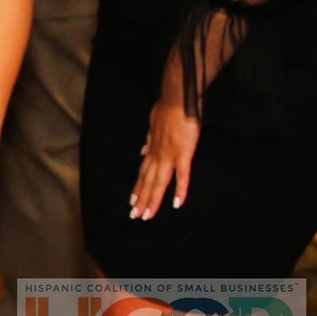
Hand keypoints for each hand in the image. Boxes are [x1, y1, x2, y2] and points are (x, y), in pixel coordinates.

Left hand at [131, 98, 200, 222]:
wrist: (177, 99)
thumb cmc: (168, 110)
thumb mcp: (153, 126)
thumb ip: (149, 142)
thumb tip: (142, 151)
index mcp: (152, 149)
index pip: (143, 173)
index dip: (138, 188)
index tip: (132, 202)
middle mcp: (157, 155)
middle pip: (148, 181)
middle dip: (142, 199)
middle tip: (135, 216)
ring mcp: (169, 155)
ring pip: (159, 182)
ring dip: (153, 199)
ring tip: (147, 215)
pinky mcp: (183, 153)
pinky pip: (182, 175)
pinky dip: (180, 190)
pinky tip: (177, 203)